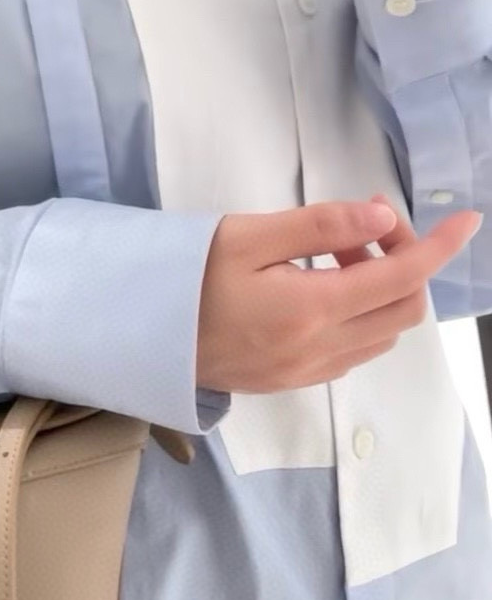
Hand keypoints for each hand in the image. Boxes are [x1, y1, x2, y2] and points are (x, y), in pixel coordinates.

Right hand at [196, 197, 481, 394]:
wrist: (139, 338)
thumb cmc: (184, 281)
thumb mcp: (248, 236)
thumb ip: (321, 225)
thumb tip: (381, 218)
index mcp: (310, 308)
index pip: (402, 277)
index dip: (441, 247)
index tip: (467, 222)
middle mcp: (316, 349)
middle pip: (403, 311)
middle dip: (404, 264)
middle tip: (365, 230)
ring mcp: (304, 371)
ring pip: (380, 334)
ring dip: (378, 292)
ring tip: (335, 259)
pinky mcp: (290, 381)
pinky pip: (350, 353)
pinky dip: (357, 318)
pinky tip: (321, 292)